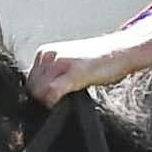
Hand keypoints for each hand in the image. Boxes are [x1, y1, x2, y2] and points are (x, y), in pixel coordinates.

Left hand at [26, 0, 151, 104]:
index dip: (38, 94)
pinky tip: (65, 101)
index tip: (49, 100)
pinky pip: (53, 92)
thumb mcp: (69, 62)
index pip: (29, 81)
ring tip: (67, 97)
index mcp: (45, 52)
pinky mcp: (74, 73)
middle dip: (42, 99)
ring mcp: (60, 63)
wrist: (122, 50)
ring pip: (39, 92)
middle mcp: (49, 55)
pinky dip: (54, 101)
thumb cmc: (99, 59)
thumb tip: (40, 95)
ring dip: (49, 101)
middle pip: (32, 88)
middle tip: (60, 100)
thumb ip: (53, 75)